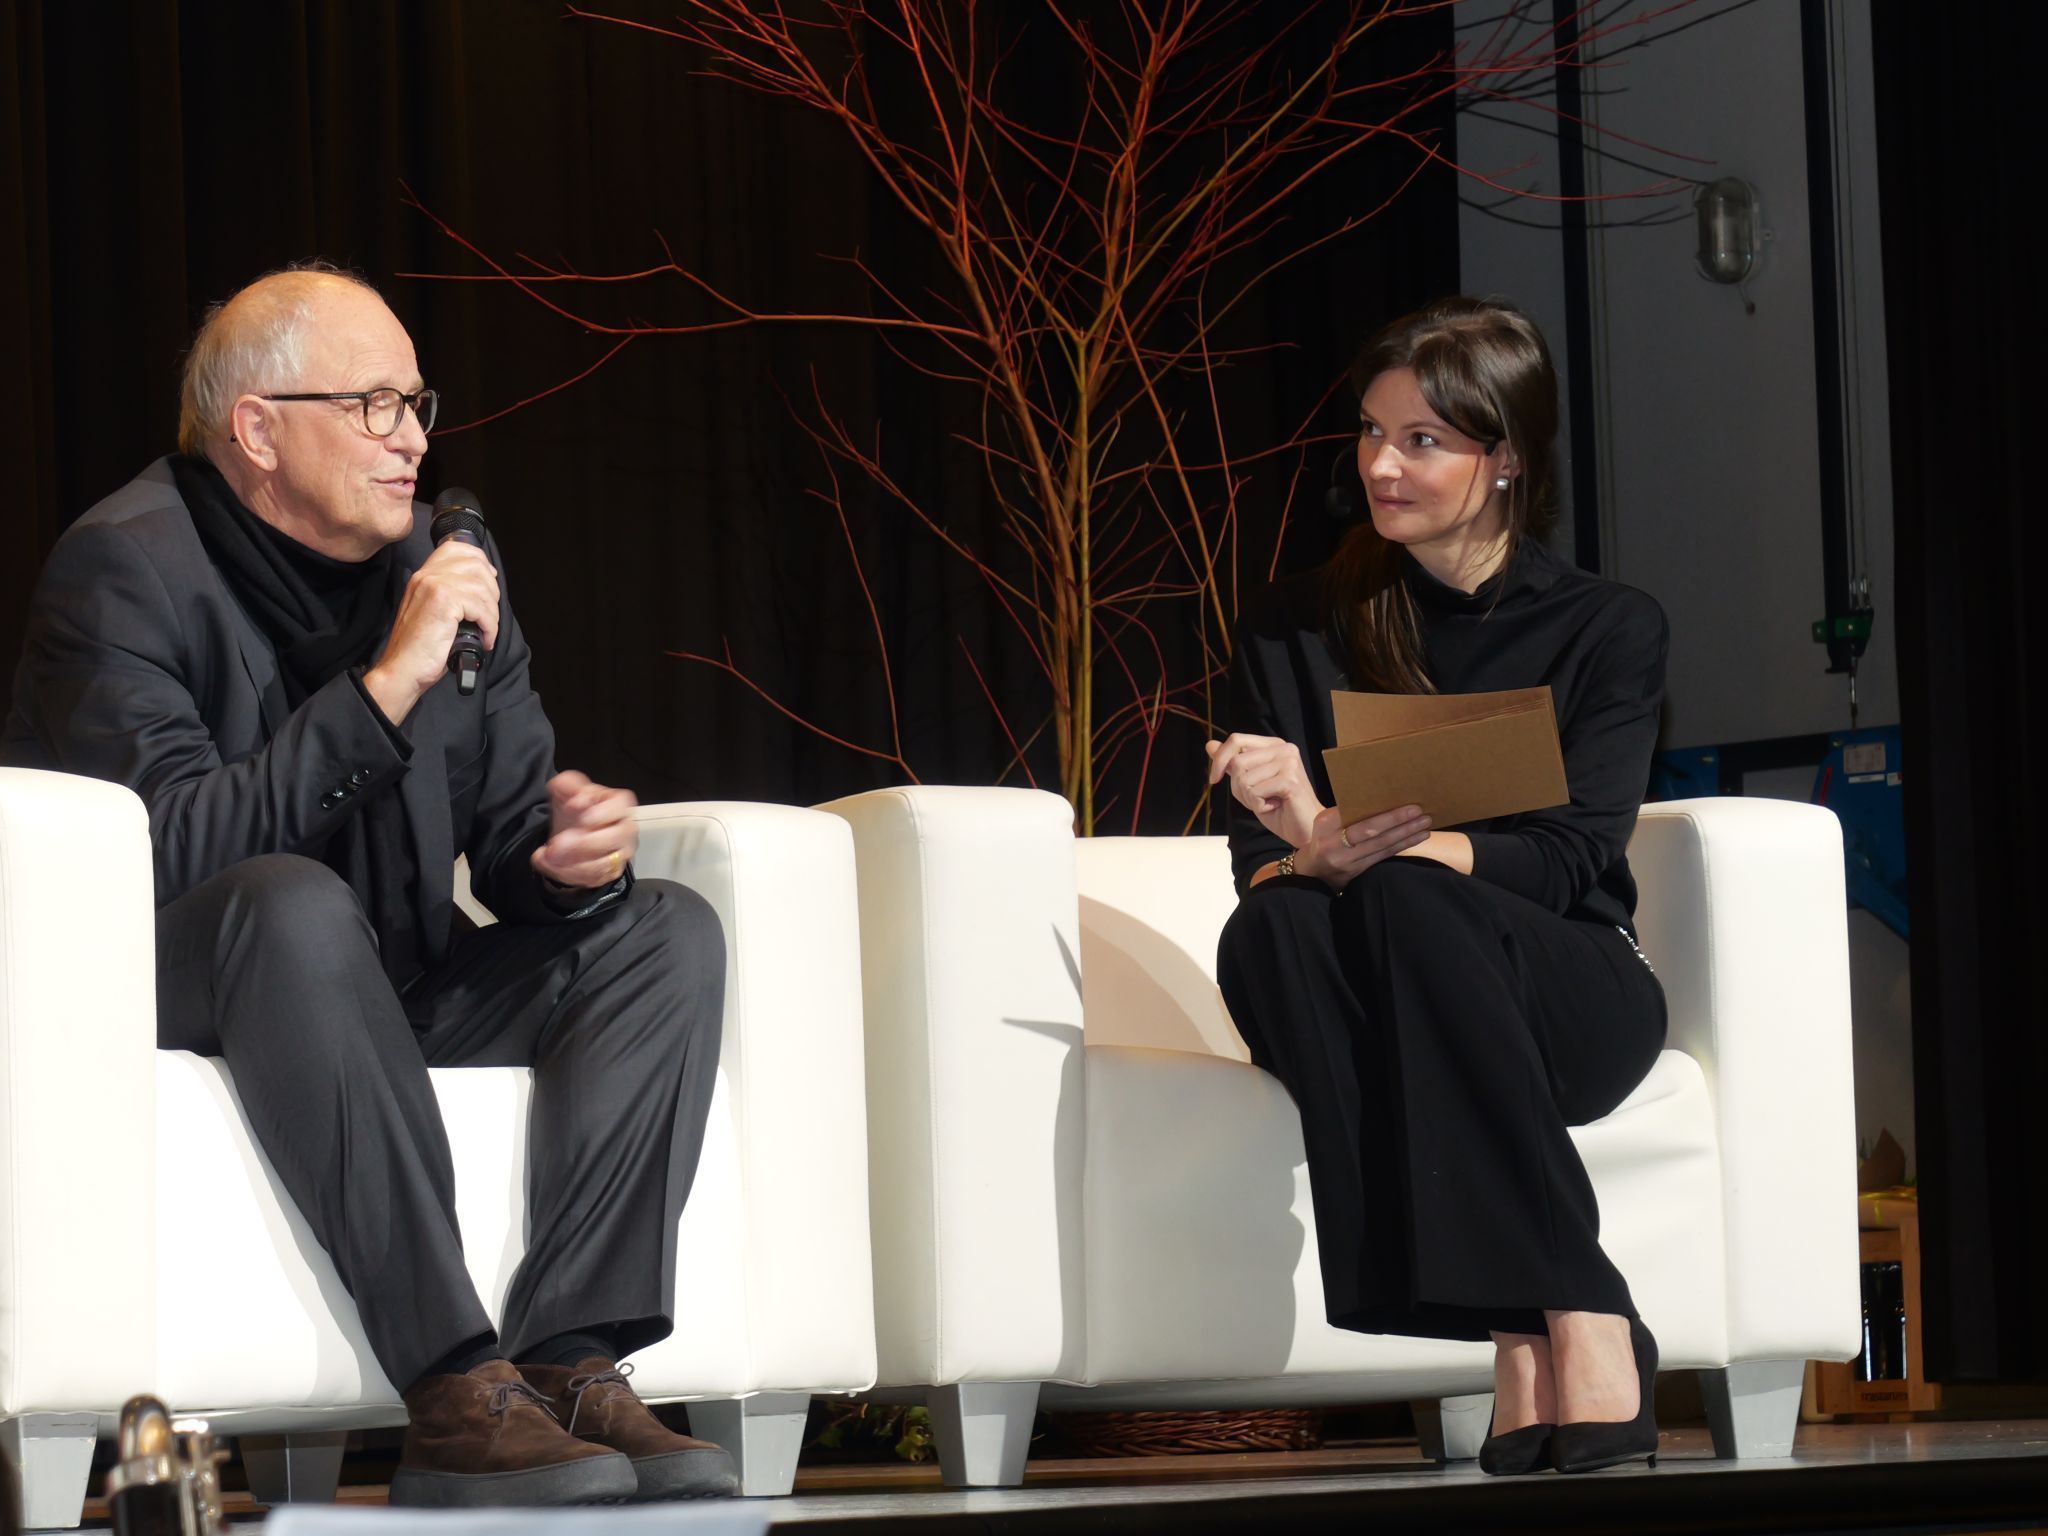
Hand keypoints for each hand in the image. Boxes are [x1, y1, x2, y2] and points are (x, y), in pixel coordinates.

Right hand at [362, 541, 501, 725]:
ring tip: (486, 630)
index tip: (489, 582)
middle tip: (489, 614)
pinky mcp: (444, 602)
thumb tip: (484, 587)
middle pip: (475, 564)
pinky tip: (484, 639)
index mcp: (423, 575)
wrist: (402, 669)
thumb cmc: (420, 648)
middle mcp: (427, 575)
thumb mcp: (434, 612)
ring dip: (492, 612)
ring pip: (482, 587)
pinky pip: (481, 607)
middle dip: (492, 590)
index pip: (456, 548)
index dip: (480, 560)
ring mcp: (434, 586)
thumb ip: (450, 594)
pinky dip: (490, 626)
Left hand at [530, 770, 638, 889]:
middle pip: (615, 837)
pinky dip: (568, 873)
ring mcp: (620, 853)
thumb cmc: (575, 810)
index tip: (579, 814)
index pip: (620, 806)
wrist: (569, 835)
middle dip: (584, 843)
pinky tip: (550, 864)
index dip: (602, 812)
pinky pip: (593, 878)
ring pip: (604, 863)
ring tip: (548, 855)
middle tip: (557, 843)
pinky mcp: (609, 872)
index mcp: (618, 804)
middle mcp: (625, 829)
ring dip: (573, 862)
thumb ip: (568, 784)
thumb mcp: (566, 790)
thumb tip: (575, 796)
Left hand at [1205, 733, 1319, 848]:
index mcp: (1274, 745)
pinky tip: (1276, 806)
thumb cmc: (1279, 807)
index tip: (1214, 780)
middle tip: (1259, 797)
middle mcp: (1283, 749)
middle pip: (1237, 762)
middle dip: (1238, 787)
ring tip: (1270, 801)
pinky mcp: (1290, 780)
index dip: (1220, 760)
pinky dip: (1259, 805)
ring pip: (1243, 779)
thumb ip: (1232, 763)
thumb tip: (1210, 744)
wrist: (1305, 828)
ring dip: (1250, 798)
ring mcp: (1289, 762)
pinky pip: (1255, 792)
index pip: (1237, 740)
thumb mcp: (1249, 782)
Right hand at [1294, 804, 1431, 889]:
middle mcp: (1334, 843)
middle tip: (1419, 812)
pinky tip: (1417, 837)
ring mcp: (1346, 860)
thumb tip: (1381, 799)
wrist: (1312, 872)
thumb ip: (1347, 814)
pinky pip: (1384, 856)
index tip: (1403, 802)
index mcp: (1325, 824)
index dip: (1381, 812)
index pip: (1354, 814)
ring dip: (1406, 834)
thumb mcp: (1326, 823)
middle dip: (1397, 820)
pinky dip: (1402, 845)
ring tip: (1425, 824)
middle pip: (1370, 831)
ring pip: (1381, 845)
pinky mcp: (1357, 871)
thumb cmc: (1324, 839)